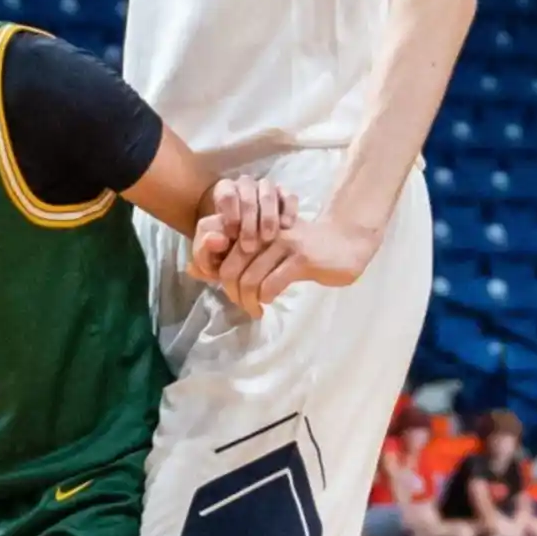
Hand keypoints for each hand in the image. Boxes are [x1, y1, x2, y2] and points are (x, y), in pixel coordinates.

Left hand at [191, 177, 302, 312]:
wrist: (345, 242)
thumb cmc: (301, 249)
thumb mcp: (266, 249)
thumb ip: (235, 258)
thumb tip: (192, 269)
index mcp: (252, 226)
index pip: (219, 250)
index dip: (215, 275)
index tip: (229, 291)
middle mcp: (263, 231)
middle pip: (230, 268)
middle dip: (231, 294)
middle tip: (241, 305)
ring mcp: (282, 242)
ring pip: (249, 279)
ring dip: (248, 301)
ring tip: (255, 309)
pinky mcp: (300, 257)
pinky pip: (271, 283)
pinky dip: (266, 297)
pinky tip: (270, 300)